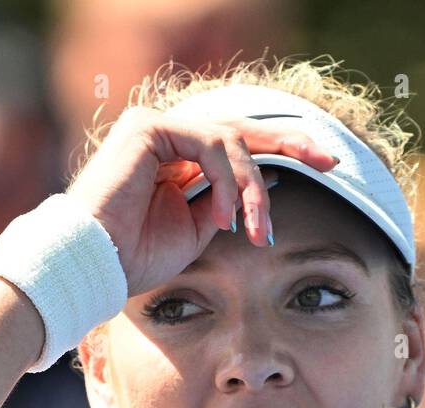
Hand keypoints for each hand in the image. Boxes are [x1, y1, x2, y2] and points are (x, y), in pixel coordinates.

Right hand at [66, 107, 337, 296]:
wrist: (95, 264)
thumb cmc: (136, 257)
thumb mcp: (198, 230)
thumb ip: (228, 202)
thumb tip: (269, 180)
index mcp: (177, 158)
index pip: (237, 145)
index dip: (281, 152)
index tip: (324, 167)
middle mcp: (167, 136)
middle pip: (241, 129)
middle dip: (289, 143)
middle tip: (329, 160)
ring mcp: (156, 126)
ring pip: (231, 141)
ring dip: (252, 189)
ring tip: (255, 230)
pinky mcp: (149, 127)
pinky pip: (210, 144)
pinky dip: (227, 180)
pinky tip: (226, 216)